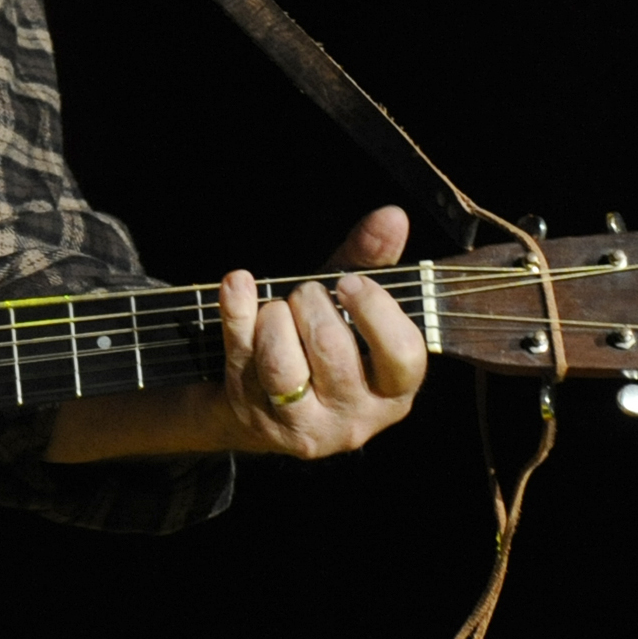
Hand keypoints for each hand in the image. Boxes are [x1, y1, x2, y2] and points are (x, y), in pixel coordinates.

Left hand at [213, 204, 426, 457]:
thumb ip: (371, 261)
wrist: (265, 404)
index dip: (374, 310)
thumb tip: (392, 216)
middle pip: (331, 349)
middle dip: (312, 303)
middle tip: (306, 294)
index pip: (401, 354)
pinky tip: (237, 284)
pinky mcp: (254, 413)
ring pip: (281, 365)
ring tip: (277, 307)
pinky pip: (241, 356)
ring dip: (274, 316)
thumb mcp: (351, 307)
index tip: (350, 282)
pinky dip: (236, 310)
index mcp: (393, 392)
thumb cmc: (322, 344)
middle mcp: (353, 417)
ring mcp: (300, 423)